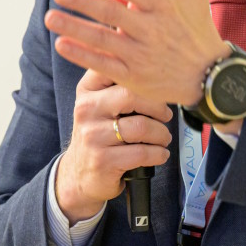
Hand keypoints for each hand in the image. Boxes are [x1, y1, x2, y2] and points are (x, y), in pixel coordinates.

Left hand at [45, 0, 228, 107]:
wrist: (212, 78)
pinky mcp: (134, 76)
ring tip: (49, 16)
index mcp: (163, 5)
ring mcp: (141, 55)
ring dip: (74, 28)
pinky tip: (62, 44)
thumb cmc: (198, 29)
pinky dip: (82, 55)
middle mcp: (151, 29)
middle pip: (112, 14)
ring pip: (103, 40)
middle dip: (83, 2)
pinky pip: (103, 65)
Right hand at [55, 69, 174, 223]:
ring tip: (164, 138)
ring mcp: (92, 136)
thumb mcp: (98, 105)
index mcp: (86, 91)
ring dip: (162, 134)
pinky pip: (142, 152)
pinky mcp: (103, 160)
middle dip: (158, 107)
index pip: (114, 70)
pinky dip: (159, 153)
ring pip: (141, 126)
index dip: (142, 76)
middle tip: (166, 116)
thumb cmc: (99, 135)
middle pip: (132, 95)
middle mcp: (86, 110)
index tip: (157, 86)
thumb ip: (117, 85)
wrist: (79, 175)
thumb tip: (154, 70)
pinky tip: (160, 153)